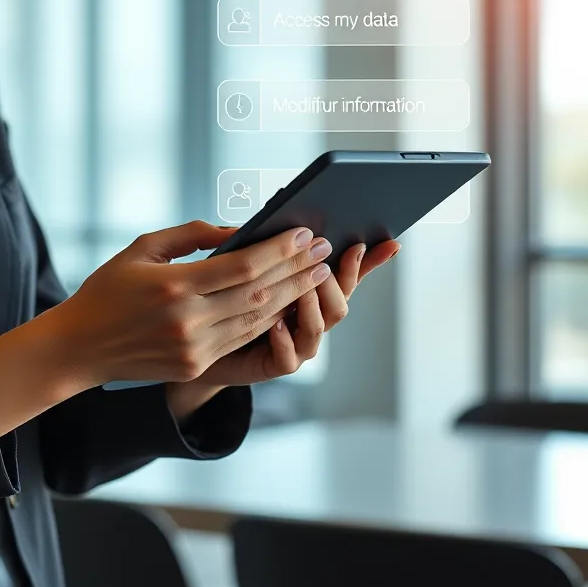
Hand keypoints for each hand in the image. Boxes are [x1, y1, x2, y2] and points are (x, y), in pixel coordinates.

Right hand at [52, 220, 334, 389]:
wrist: (81, 346)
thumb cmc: (108, 289)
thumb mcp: (142, 248)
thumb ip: (191, 235)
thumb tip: (237, 229)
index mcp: (174, 286)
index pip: (243, 267)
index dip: (279, 251)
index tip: (305, 233)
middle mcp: (188, 321)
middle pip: (259, 294)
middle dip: (297, 271)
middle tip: (325, 251)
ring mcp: (194, 348)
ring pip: (258, 320)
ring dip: (291, 296)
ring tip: (316, 273)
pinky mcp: (195, 365)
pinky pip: (242, 339)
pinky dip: (269, 319)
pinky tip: (286, 301)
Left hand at [175, 237, 399, 388]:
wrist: (201, 343)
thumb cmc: (221, 296)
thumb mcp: (244, 264)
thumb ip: (264, 245)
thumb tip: (283, 221)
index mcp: (307, 290)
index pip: (344, 275)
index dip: (368, 262)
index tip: (386, 242)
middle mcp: (308, 317)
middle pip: (339, 302)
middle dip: (338, 279)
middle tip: (327, 256)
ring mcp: (295, 343)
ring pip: (319, 327)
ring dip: (313, 306)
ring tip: (304, 287)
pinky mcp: (273, 364)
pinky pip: (288, 358)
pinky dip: (285, 341)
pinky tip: (276, 324)